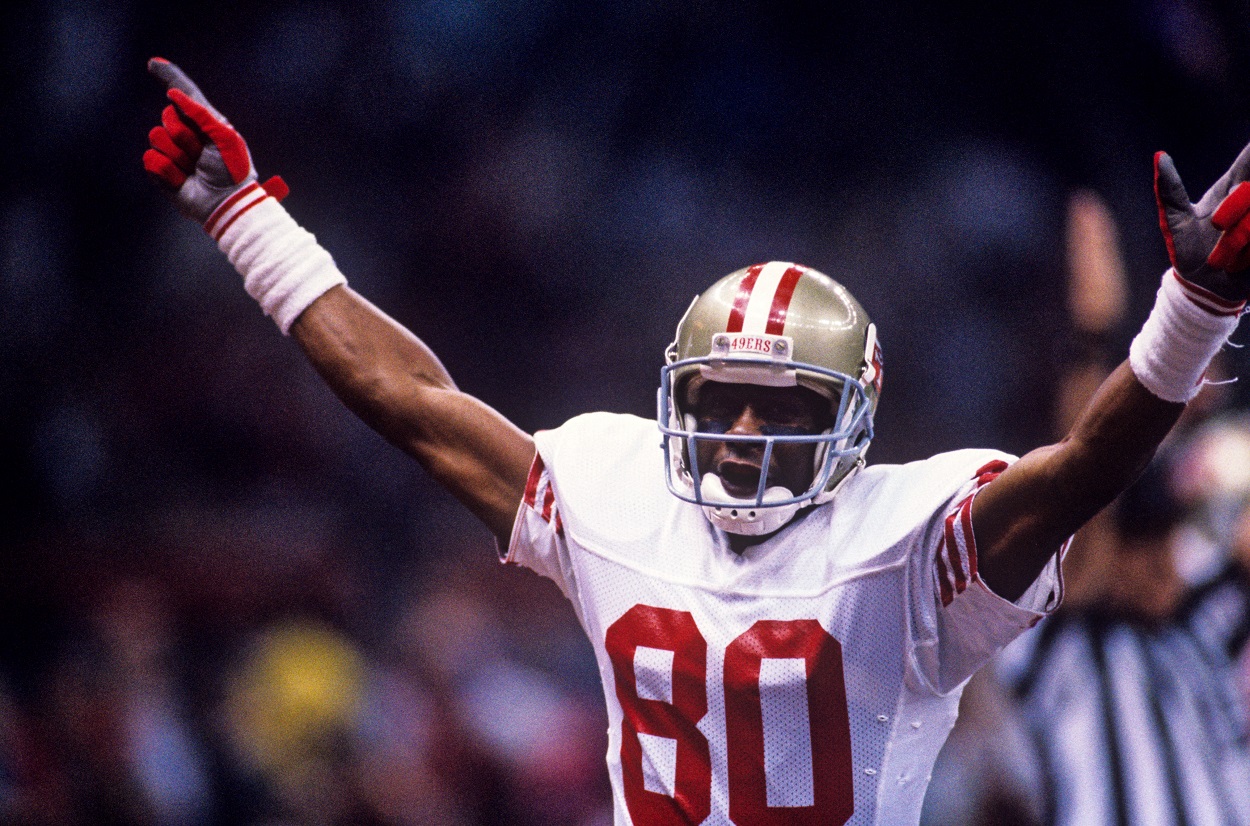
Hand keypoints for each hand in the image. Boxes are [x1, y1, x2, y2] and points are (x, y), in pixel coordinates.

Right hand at [143, 57, 285, 223]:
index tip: (153, 63)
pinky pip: (150, 160)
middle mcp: (187, 135)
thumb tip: (173, 94)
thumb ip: (200, 113)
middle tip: (203, 155)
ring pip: (157, 138)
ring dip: (178, 156)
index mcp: (205, 123)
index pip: (184, 95)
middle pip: (168, 117)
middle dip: (185, 136)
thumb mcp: (224, 136)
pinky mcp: (162, 172)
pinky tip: (184, 181)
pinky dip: (168, 171)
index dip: (170, 77)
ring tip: (196, 170)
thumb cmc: (233, 171)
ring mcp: (173, 153)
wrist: (227, 203)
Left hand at [1155, 142, 1249, 302]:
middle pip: (1249, 190)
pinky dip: (1246, 254)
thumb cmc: (1189, 250)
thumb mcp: (1175, 221)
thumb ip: (1170, 190)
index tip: (1240, 178)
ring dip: (1238, 239)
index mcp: (1234, 184)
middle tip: (1217, 225)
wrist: (1205, 287)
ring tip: (1225, 254)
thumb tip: (1159, 156)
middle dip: (1235, 207)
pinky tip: (1239, 263)